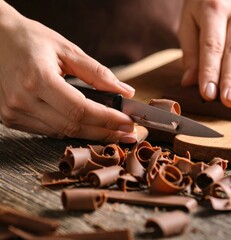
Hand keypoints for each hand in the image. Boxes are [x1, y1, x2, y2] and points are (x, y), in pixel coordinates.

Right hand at [0, 2, 135, 142]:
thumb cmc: (30, 39)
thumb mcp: (67, 50)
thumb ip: (98, 73)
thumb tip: (125, 92)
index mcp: (37, 78)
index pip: (80, 109)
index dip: (107, 119)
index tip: (127, 123)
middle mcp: (22, 100)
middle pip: (73, 126)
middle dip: (104, 132)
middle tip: (126, 133)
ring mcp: (14, 112)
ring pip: (61, 132)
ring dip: (89, 133)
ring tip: (111, 130)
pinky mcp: (11, 117)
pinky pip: (48, 131)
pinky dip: (69, 130)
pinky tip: (85, 126)